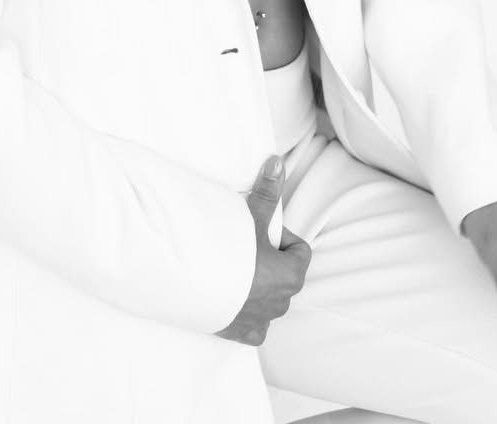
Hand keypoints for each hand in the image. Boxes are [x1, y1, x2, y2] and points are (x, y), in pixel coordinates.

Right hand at [215, 154, 312, 346]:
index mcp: (291, 275)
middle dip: (268, 260)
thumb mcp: (251, 219)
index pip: (299, 251)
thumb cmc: (229, 254)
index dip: (281, 237)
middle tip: (244, 247)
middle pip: (284, 274)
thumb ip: (267, 193)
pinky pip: (254, 325)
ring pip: (269, 299)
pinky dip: (246, 313)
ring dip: (257, 286)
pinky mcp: (243, 333)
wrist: (197, 287)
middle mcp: (282, 302)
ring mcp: (263, 320)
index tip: (260, 231)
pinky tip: (231, 299)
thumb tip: (277, 163)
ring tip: (234, 270)